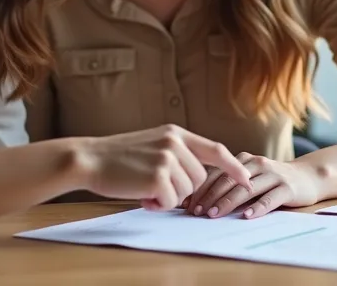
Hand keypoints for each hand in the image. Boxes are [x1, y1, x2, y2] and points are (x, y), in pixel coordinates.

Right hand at [75, 125, 252, 210]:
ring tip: (145, 188)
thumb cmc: (118, 158)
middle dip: (183, 190)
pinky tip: (140, 195)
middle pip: (200, 178)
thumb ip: (176, 154)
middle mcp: (175, 142)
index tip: (247, 179)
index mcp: (176, 133)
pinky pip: (171, 201)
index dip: (233, 166)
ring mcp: (167, 158)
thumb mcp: (152, 145)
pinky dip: (157, 204)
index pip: (215, 149)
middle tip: (155, 187)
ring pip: (187, 192)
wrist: (89, 159)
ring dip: (167, 198)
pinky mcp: (158, 175)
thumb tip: (197, 178)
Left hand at [183, 152, 321, 219]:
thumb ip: (229, 185)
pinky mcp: (287, 187)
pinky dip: (257, 207)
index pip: (217, 173)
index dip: (200, 189)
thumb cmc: (273, 181)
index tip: (187, 205)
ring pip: (246, 188)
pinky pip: (270, 198)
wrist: (309, 177)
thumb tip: (197, 202)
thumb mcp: (250, 178)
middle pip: (228, 180)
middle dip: (210, 196)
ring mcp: (273, 174)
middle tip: (196, 212)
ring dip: (228, 202)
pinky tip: (246, 216)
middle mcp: (257, 164)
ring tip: (214, 214)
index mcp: (244, 160)